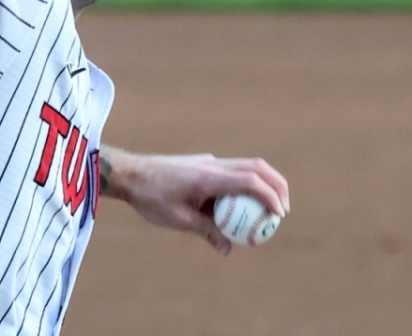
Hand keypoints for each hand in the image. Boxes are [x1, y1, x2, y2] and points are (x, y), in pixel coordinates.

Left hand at [101, 147, 289, 255]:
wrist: (129, 173)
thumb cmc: (150, 197)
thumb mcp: (179, 219)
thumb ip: (207, 232)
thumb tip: (228, 249)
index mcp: (208, 177)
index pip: (250, 180)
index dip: (270, 196)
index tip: (279, 214)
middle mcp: (212, 165)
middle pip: (257, 167)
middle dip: (276, 185)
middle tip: (283, 210)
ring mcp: (208, 162)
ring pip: (246, 166)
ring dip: (262, 184)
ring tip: (267, 210)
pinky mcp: (202, 164)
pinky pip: (231, 172)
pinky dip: (244, 185)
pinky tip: (239, 207)